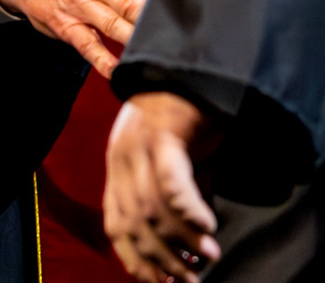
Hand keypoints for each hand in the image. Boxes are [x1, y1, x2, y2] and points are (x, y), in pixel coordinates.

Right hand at [0, 0, 192, 76]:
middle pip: (132, 4)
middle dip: (158, 19)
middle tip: (189, 32)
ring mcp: (78, 4)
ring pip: (115, 28)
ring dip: (140, 42)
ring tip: (168, 52)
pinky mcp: (66, 27)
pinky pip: (88, 48)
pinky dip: (105, 62)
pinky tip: (123, 71)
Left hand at [105, 92, 223, 282]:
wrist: (194, 63)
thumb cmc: (190, 112)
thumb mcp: (175, 159)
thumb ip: (173, 195)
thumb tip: (189, 241)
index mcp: (117, 167)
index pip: (116, 228)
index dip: (137, 261)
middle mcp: (121, 158)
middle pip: (136, 224)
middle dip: (163, 260)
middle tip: (190, 282)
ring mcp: (138, 144)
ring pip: (153, 209)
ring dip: (183, 241)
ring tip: (207, 259)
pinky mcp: (163, 133)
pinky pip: (171, 183)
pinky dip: (189, 210)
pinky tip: (208, 227)